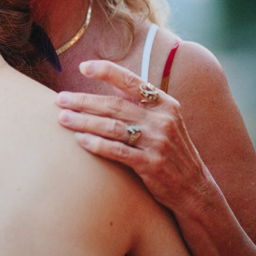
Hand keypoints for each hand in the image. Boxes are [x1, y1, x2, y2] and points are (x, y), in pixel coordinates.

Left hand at [55, 60, 207, 209]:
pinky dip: (97, 145)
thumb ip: (140, 104)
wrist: (195, 188)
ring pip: (113, 127)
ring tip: (63, 118)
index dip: (107, 71)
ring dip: (84, 122)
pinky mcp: (152, 164)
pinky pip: (119, 151)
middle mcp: (162, 120)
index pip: (132, 81)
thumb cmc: (171, 151)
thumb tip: (110, 84)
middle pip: (115, 105)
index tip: (84, 67)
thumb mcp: (164, 121)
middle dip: (84, 101)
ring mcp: (158, 142)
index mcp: (165, 104)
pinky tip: (80, 140)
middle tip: (60, 99)